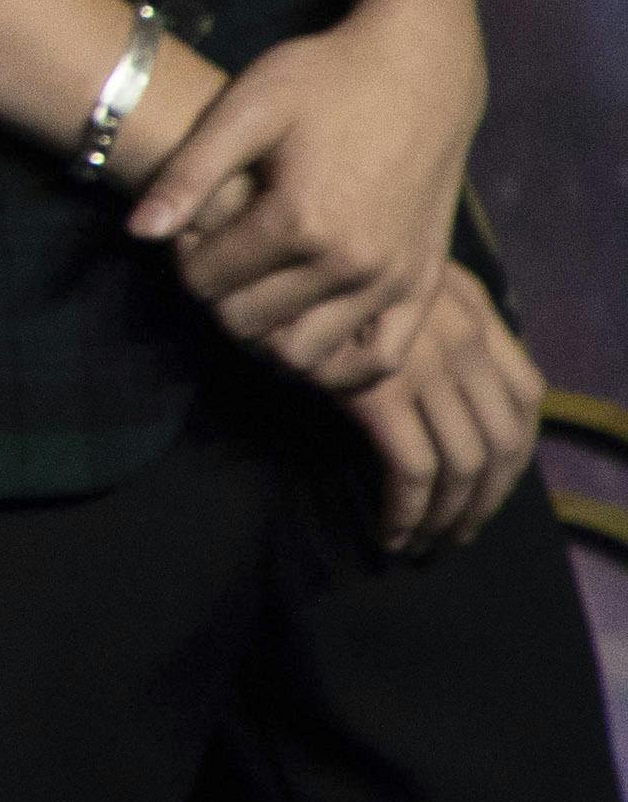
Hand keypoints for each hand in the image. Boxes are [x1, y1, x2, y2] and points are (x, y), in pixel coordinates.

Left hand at [132, 0, 481, 388]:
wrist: (421, 69)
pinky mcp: (426, 283)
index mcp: (300, 221)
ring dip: (267, 333)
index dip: (182, 257)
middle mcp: (351, 264)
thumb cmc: (323, 79)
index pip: (206, 282)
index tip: (190, 226)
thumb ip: (188, 174)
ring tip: (257, 285)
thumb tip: (136, 233)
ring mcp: (394, 280)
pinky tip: (309, 328)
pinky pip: (380, 361)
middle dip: (217, 294)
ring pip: (304, 355)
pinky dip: (338, 363)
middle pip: (247, 324)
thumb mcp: (244, 109)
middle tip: (220, 252)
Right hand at [342, 271, 544, 556]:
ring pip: (464, 464)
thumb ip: (436, 321)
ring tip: (426, 543)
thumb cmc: (320, 276)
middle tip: (461, 532)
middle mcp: (464, 336)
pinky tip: (393, 532)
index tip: (492, 484)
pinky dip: (410, 512)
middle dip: (487, 500)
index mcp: (474, 308)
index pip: (528, 395)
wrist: (273, 259)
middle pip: (504, 440)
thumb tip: (455, 391)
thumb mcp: (397, 283)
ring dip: (450, 516)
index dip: (518, 452)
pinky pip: (414, 471)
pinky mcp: (380, 393)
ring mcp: (425, 365)